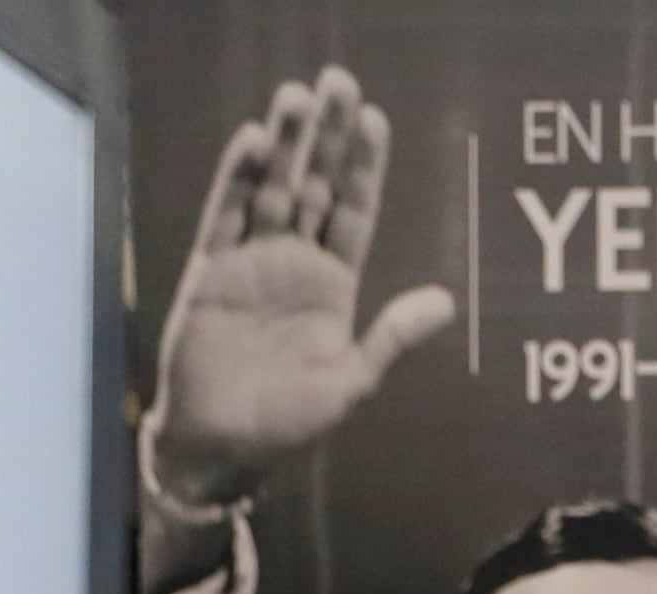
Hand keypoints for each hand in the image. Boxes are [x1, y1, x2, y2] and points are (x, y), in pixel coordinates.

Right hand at [145, 68, 455, 516]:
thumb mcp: (351, 380)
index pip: (352, 212)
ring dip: (283, 144)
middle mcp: (293, 265)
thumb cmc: (289, 423)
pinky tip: (253, 143)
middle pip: (312, 186)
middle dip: (325, 137)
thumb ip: (392, 337)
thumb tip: (445, 300)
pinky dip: (237, 181)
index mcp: (333, 286)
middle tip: (336, 81)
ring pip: (270, 191)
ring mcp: (250, 264)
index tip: (374, 120)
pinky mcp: (211, 274)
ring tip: (296, 97)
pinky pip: (225, 219)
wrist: (223, 448)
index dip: (362, 168)